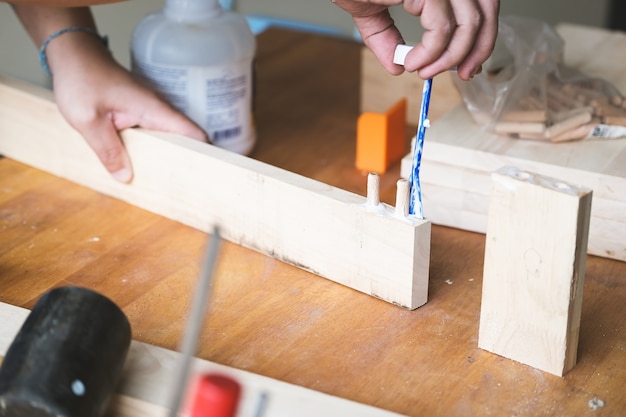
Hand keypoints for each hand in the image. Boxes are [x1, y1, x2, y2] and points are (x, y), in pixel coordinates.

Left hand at [48, 33, 207, 181]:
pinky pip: (153, 135)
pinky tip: (144, 165)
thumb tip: (125, 177)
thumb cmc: (80, 80)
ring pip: (168, 139)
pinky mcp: (139, 114)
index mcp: (153, 110)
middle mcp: (157, 110)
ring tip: (168, 182)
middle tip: (184, 186)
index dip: (205, 153)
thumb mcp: (88, 120)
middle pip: (184, 139)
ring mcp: (149, 112)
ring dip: (169, 157)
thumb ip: (107, 151)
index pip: (193, 133)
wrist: (73, 56)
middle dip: (187, 161)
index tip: (207, 174)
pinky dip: (152, 150)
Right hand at [332, 0, 499, 79]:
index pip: (481, 6)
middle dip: (476, 50)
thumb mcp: (372, 12)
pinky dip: (429, 54)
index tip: (468, 64)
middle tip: (462, 74)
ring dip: (449, 59)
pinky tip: (413, 62)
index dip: (481, 37)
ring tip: (425, 71)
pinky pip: (440, 30)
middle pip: (486, 13)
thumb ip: (387, 38)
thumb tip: (397, 67)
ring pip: (468, 25)